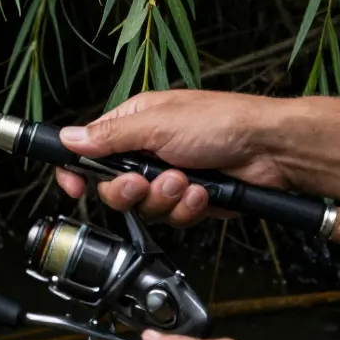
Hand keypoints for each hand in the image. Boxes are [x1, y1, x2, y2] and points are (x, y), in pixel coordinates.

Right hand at [54, 90, 292, 226]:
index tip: (75, 188)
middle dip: (130, 191)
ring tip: (187, 181)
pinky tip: (203, 191)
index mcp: (133, 125)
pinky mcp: (189, 199)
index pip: (88, 151)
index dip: (76, 172)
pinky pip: (172, 218)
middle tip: (145, 182)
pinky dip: (188, 208)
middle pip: (112, 188)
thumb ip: (110, 136)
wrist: (271, 149)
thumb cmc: (222, 121)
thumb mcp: (158, 124)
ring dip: (165, 198)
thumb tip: (69, 137)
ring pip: (143, 208)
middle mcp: (147, 152)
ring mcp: (168, 177)